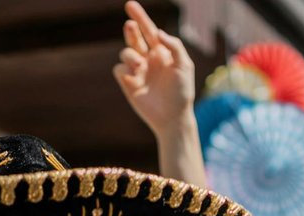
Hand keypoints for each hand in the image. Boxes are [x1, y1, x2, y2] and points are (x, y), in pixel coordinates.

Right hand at [113, 1, 194, 134]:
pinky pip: (119, 69)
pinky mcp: (128, 83)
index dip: (140, 17)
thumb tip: (158, 33)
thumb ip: (174, 46)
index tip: (130, 5)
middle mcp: (147, 59)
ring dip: (130, 55)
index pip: (149, 30)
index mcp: (161, 52)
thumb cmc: (182, 92)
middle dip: (131, 29)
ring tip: (139, 64)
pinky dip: (124, 69)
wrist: (172, 117)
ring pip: (125, 52)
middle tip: (130, 25)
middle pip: (134, 37)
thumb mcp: (184, 66)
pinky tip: (133, 75)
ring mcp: (137, 71)